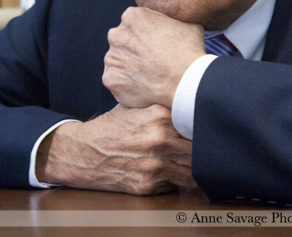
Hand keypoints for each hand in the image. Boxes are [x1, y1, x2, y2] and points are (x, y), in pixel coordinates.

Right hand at [36, 104, 195, 194]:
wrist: (84, 151)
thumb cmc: (111, 127)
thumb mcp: (136, 107)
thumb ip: (163, 107)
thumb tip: (191, 106)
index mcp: (158, 116)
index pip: (196, 123)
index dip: (203, 127)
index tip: (207, 127)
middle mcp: (158, 140)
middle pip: (197, 149)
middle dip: (201, 150)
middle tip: (204, 148)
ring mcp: (154, 164)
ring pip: (190, 171)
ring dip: (193, 169)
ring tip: (191, 162)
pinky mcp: (147, 185)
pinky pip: (174, 185)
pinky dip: (175, 180)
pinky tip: (170, 171)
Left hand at [102, 7, 204, 108]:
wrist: (186, 81)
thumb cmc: (189, 51)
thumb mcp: (185, 24)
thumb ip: (170, 22)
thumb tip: (171, 26)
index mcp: (132, 16)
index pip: (133, 23)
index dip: (145, 34)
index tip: (154, 44)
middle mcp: (117, 34)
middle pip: (122, 41)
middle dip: (133, 49)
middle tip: (150, 60)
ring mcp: (112, 58)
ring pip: (118, 62)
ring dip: (129, 67)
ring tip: (148, 76)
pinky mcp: (111, 80)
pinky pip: (116, 82)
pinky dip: (126, 85)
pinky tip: (143, 87)